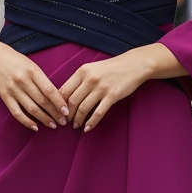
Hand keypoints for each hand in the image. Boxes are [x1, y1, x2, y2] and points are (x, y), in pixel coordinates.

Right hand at [0, 38, 68, 131]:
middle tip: (63, 122)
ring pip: (31, 109)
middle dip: (54, 113)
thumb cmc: (19, 63)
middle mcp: (22, 81)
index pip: (49, 90)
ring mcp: (12, 90)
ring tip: (53, 125)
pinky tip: (35, 127)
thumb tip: (58, 99)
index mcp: (33, 72)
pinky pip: (16, 112)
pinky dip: (26, 121)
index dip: (59, 102)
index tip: (67, 111)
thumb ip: (44, 81)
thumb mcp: (33, 67)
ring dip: (44, 119)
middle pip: (42, 101)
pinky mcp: (4, 97)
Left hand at [58, 43, 186, 131]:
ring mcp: (101, 88)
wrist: (134, 65)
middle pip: (72, 101)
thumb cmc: (112, 68)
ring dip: (78, 119)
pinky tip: (88, 128)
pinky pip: (98, 112)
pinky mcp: (112, 96)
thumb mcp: (92, 68)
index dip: (58, 104)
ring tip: (76, 126)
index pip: (64, 90)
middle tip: (65, 122)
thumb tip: (66, 95)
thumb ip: (80, 79)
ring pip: (83, 108)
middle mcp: (90, 79)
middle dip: (67, 115)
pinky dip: (91, 122)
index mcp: (82, 71)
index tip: (58, 112)